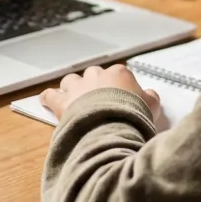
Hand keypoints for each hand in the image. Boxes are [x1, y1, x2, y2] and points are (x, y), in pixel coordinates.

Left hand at [41, 65, 160, 120]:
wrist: (112, 128)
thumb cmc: (133, 116)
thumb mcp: (152, 107)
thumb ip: (150, 98)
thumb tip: (149, 94)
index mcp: (119, 73)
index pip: (118, 75)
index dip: (119, 88)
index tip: (121, 100)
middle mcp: (96, 76)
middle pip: (93, 75)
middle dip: (95, 85)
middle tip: (99, 101)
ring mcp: (78, 88)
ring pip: (71, 81)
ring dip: (73, 88)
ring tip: (75, 99)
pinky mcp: (62, 103)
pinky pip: (50, 95)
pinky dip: (49, 98)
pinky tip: (48, 101)